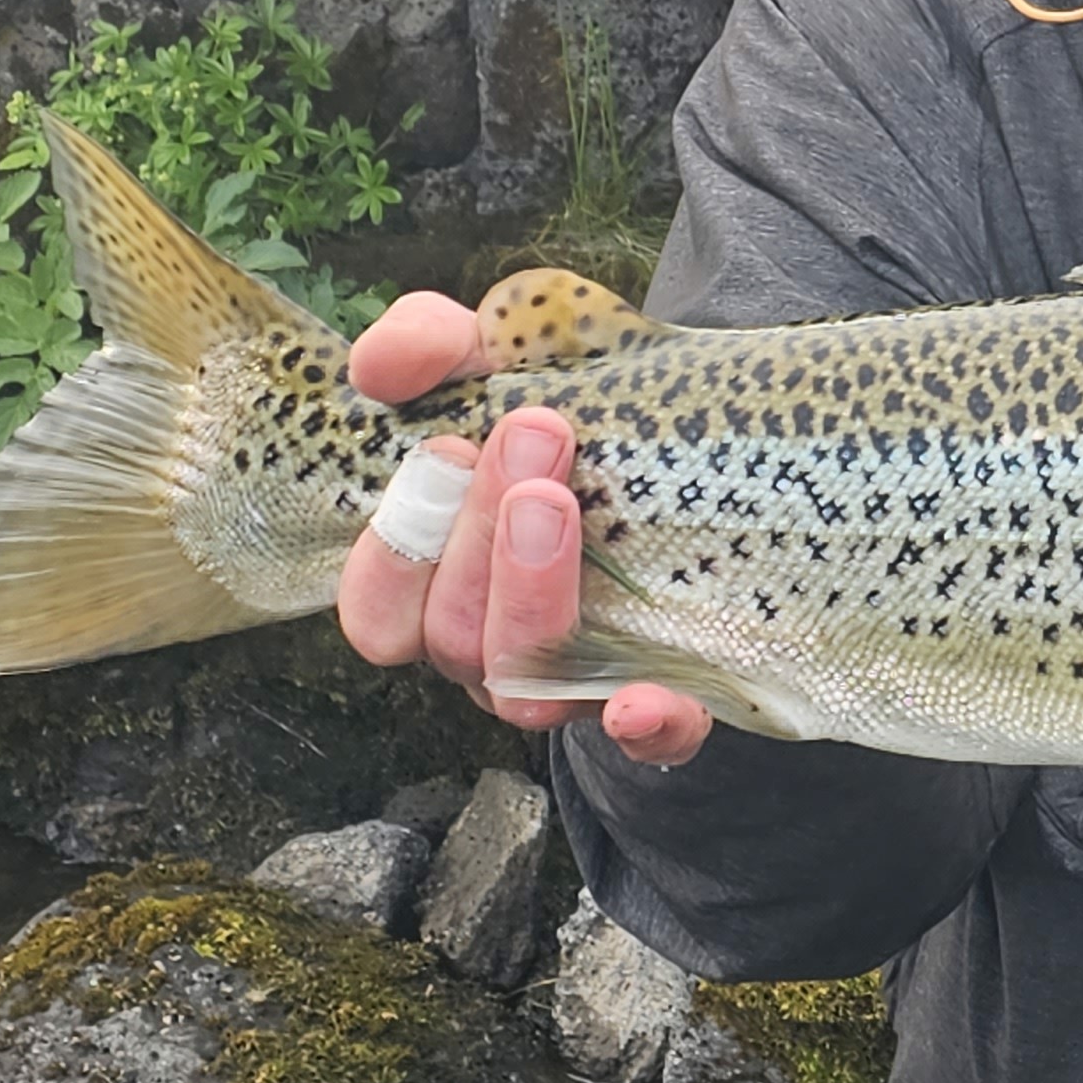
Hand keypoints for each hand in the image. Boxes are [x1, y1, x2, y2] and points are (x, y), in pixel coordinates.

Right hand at [333, 291, 709, 767]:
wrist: (704, 435)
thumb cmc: (573, 408)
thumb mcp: (500, 355)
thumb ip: (429, 344)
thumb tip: (381, 368)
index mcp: (439, 583)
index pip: (377, 616)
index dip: (393, 553)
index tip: (449, 445)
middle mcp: (494, 645)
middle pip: (452, 639)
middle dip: (479, 540)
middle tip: (538, 434)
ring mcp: (578, 679)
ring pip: (525, 688)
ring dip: (531, 599)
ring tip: (563, 500)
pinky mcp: (673, 692)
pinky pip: (659, 738)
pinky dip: (644, 724)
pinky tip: (641, 699)